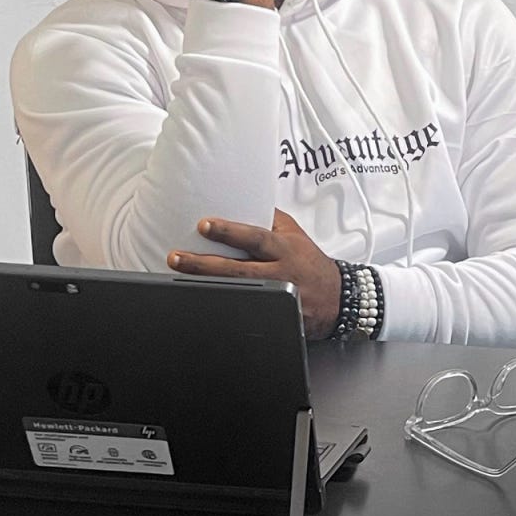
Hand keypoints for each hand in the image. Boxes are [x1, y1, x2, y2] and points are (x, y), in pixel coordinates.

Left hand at [167, 208, 340, 338]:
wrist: (337, 298)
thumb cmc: (311, 262)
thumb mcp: (295, 234)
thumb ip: (271, 219)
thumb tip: (245, 199)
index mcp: (284, 249)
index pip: (255, 238)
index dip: (230, 232)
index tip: (204, 225)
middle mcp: (279, 274)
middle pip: (238, 270)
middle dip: (204, 264)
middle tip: (177, 257)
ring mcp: (275, 298)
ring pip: (237, 292)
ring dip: (205, 285)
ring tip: (180, 275)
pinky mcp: (273, 317)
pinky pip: (245, 313)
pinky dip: (222, 308)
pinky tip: (199, 302)